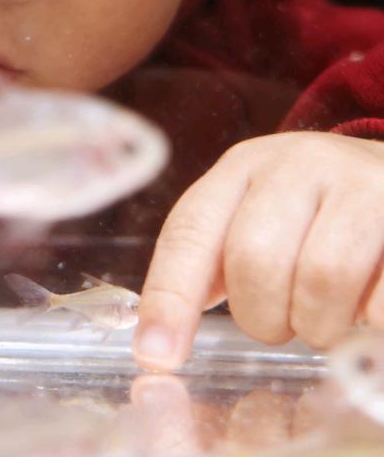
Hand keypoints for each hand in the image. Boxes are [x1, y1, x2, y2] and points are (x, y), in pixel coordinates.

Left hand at [133, 131, 383, 369]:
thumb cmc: (313, 212)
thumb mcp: (254, 216)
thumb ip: (210, 267)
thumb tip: (159, 342)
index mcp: (241, 169)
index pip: (189, 232)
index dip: (169, 298)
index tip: (157, 355)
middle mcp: (295, 164)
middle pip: (254, 257)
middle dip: (260, 316)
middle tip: (279, 324)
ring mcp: (359, 184)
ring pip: (322, 277)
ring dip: (318, 325)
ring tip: (323, 320)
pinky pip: (382, 299)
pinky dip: (370, 322)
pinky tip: (367, 308)